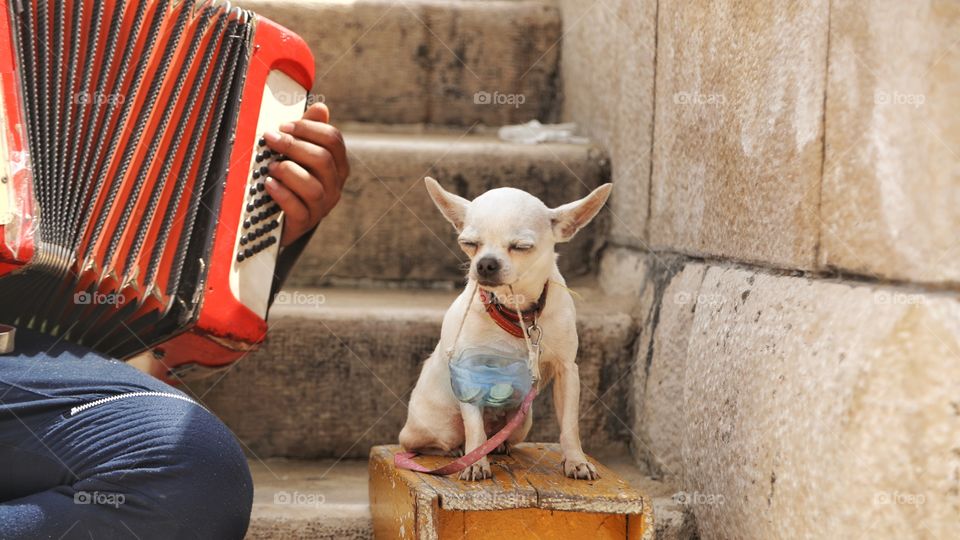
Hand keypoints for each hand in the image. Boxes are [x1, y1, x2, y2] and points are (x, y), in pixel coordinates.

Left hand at [262, 102, 348, 245]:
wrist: (279, 219)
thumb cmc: (290, 180)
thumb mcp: (299, 155)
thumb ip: (308, 133)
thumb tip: (321, 108)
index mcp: (336, 165)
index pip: (333, 140)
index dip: (308, 128)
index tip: (283, 125)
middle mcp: (334, 185)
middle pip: (323, 160)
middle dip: (294, 146)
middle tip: (271, 139)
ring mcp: (321, 206)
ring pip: (313, 187)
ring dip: (288, 172)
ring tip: (270, 167)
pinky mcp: (304, 223)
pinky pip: (298, 209)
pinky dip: (282, 195)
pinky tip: (269, 184)